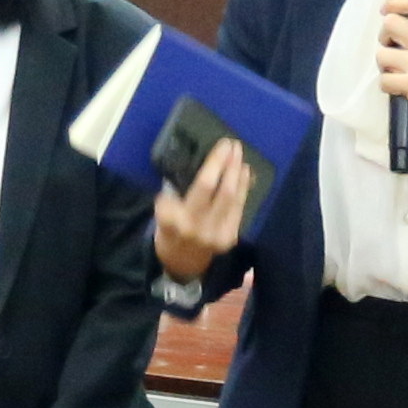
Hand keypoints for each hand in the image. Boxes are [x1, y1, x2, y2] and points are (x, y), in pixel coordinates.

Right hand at [153, 140, 253, 282]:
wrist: (182, 263)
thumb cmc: (170, 231)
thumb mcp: (162, 214)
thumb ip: (177, 194)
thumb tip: (202, 165)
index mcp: (174, 220)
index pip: (196, 187)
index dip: (214, 164)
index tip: (222, 145)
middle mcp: (196, 228)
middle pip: (216, 189)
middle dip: (227, 164)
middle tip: (233, 144)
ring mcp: (215, 235)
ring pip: (231, 198)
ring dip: (237, 174)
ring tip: (239, 154)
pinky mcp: (229, 238)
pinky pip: (239, 208)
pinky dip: (243, 188)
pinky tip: (244, 173)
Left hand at [372, 0, 407, 166]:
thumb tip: (396, 18)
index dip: (394, 2)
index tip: (386, 10)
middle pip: (390, 23)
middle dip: (384, 37)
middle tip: (392, 50)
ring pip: (381, 53)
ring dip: (385, 66)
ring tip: (399, 74)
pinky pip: (383, 79)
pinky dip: (388, 86)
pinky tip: (401, 90)